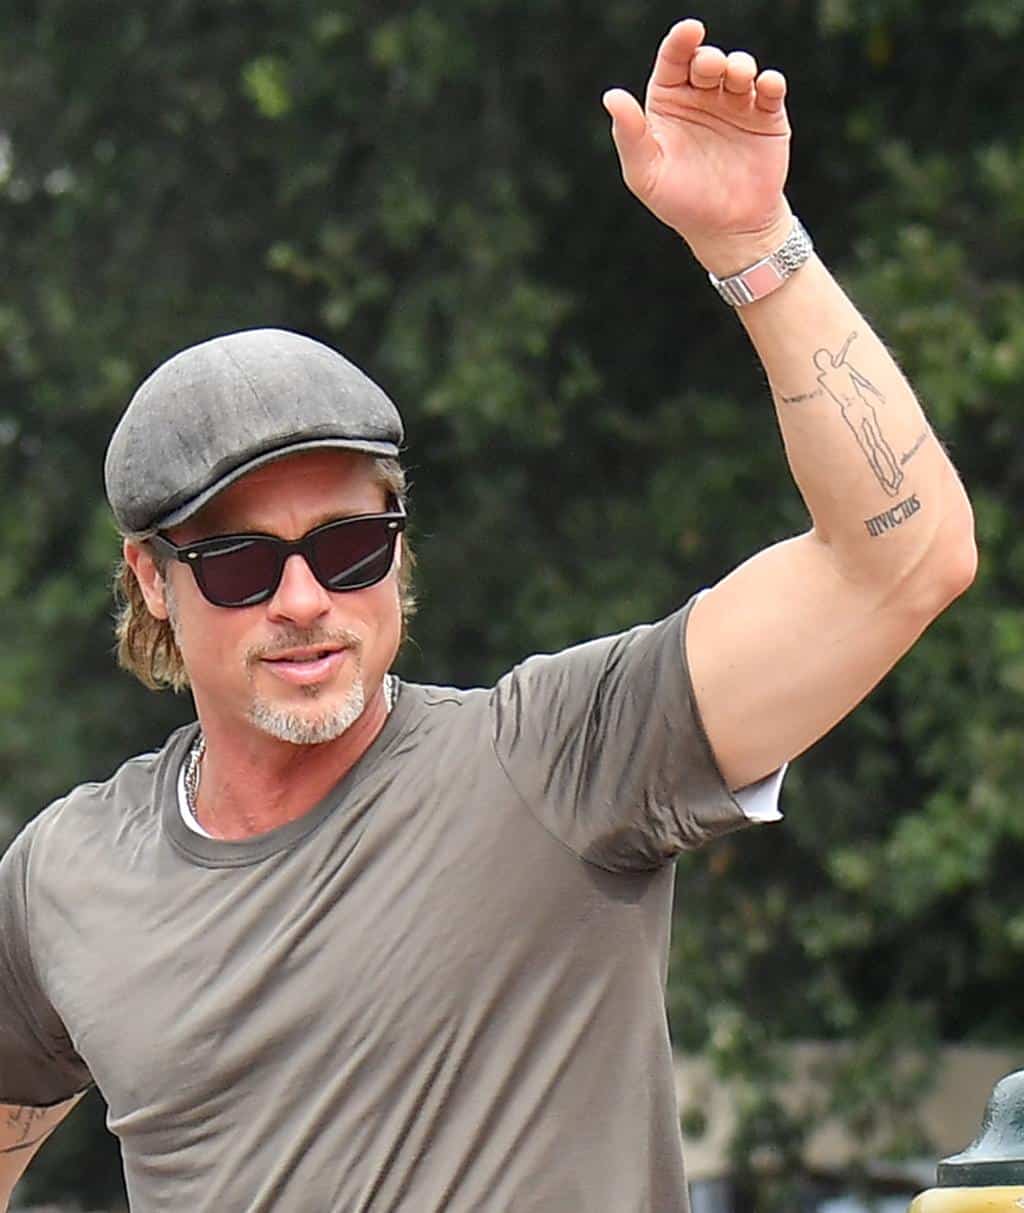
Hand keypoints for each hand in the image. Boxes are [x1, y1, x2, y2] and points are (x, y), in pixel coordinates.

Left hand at [604, 18, 791, 272]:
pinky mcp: (767, 116)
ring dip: (739, 66)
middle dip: (709, 57)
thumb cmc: (680, 203)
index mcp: (669, 102)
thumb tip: (611, 96)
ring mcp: (736, 104)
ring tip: (737, 79)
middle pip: (706, 60)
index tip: (689, 30)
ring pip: (740, 67)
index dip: (680, 41)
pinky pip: (770, 89)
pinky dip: (769, 82)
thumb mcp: (646, 174)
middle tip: (710, 68)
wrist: (728, 230)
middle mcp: (702, 97)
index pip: (673, 61)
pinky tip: (764, 87)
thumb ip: (630, 136)